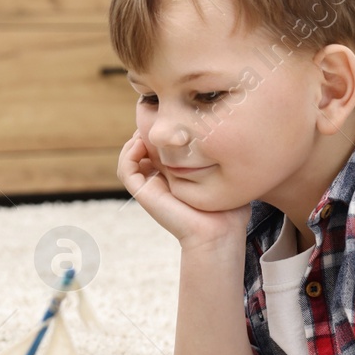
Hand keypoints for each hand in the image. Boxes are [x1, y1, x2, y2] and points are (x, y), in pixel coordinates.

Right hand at [117, 131, 248, 250]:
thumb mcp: (225, 177)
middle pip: (143, 151)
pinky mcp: (143, 194)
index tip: (175, 120)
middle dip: (147, 133)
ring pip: (130, 159)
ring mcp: (150, 187)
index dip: (162, 133)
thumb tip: (227, 137)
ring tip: (147, 132)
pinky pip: (126, 171)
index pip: (160, 149)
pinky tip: (142, 143)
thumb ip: (222, 160)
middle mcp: (161, 181)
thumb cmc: (228, 211)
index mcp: (177, 177)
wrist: (218, 234)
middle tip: (158, 120)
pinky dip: (128, 154)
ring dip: (134, 141)